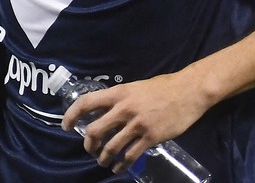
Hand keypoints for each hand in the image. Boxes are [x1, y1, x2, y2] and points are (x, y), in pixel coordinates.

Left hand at [60, 73, 208, 174]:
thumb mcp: (134, 88)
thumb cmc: (161, 88)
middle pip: (95, 130)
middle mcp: (124, 109)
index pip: (86, 103)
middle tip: (89, 149)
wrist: (188, 92)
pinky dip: (121, 164)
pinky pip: (131, 155)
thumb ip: (119, 99)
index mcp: (118, 94)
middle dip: (88, 144)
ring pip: (112, 147)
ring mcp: (138, 124)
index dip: (72, 115)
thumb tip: (105, 111)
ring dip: (103, 158)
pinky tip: (119, 167)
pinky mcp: (151, 137)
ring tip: (103, 162)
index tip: (65, 125)